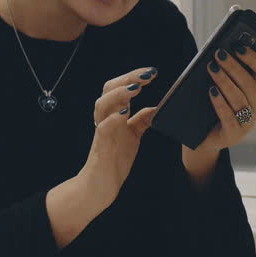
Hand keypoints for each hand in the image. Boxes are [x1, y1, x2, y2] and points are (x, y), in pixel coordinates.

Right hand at [79, 66, 159, 200]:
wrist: (99, 185)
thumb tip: (156, 107)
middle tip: (146, 75)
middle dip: (127, 78)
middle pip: (109, 89)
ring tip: (135, 89)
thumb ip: (141, 120)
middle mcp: (106, 119)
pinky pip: (103, 129)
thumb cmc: (113, 159)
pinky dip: (112, 119)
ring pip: (102, 105)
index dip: (134, 77)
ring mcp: (102, 132)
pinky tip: (123, 113)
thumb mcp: (132, 136)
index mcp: (113, 114)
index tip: (152, 71)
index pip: (120, 87)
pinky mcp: (102, 147)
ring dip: (119, 94)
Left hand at [200, 44, 255, 152]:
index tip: (237, 45)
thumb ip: (227, 71)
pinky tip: (211, 90)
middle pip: (250, 83)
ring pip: (240, 98)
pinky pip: (229, 116)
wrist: (203, 137)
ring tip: (211, 67)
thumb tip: (221, 50)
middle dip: (234, 66)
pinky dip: (220, 102)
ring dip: (225, 80)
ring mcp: (248, 123)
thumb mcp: (222, 87)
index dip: (252, 56)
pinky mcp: (234, 135)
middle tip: (218, 53)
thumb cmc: (213, 106)